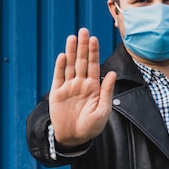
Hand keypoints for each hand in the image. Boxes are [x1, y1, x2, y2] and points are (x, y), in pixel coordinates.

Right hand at [49, 28, 116, 147]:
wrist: (74, 138)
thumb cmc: (91, 126)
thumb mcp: (103, 110)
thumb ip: (107, 91)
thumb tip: (111, 73)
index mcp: (93, 86)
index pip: (93, 65)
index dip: (93, 52)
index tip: (94, 39)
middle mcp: (81, 83)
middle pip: (81, 61)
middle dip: (82, 46)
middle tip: (83, 30)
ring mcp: (68, 87)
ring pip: (69, 65)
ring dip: (70, 52)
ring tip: (72, 38)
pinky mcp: (57, 93)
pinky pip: (58, 77)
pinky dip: (60, 66)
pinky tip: (62, 56)